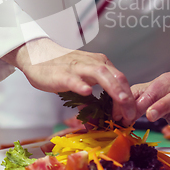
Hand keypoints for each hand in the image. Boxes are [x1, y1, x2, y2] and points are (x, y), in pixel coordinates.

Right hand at [2, 38, 135, 123]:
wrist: (38, 54)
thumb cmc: (63, 66)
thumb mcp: (86, 74)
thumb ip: (99, 87)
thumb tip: (113, 108)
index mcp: (101, 64)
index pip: (121, 79)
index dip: (129, 97)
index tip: (131, 115)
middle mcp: (93, 63)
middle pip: (116, 76)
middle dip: (126, 96)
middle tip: (131, 114)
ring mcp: (78, 68)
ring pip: (100, 74)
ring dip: (113, 88)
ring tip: (121, 100)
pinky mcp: (62, 74)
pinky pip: (73, 79)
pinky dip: (81, 85)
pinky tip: (87, 92)